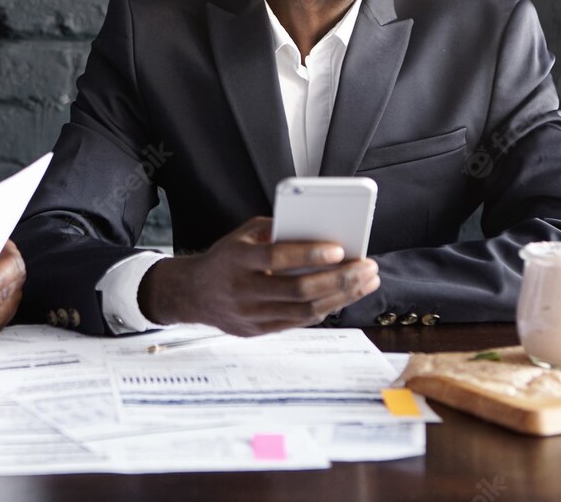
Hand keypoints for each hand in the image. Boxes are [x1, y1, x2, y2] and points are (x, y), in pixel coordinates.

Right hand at [138, 216, 378, 336]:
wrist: (193, 293)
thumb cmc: (226, 258)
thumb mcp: (242, 235)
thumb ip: (275, 230)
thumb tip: (318, 229)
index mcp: (236, 259)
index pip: (276, 257)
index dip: (309, 254)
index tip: (339, 249)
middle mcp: (241, 289)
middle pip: (297, 289)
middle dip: (338, 279)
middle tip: (366, 267)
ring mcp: (249, 315)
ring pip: (303, 310)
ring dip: (341, 296)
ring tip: (365, 282)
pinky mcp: (257, 331)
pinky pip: (298, 322)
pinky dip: (324, 308)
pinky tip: (343, 296)